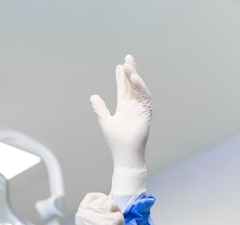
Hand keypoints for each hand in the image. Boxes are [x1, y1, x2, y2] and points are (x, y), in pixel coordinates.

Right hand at [53, 193, 124, 224]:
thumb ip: (92, 215)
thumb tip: (107, 209)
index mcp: (82, 211)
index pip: (93, 196)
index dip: (101, 199)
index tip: (105, 207)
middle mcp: (89, 210)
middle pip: (106, 200)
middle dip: (111, 209)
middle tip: (111, 221)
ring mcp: (99, 216)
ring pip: (114, 205)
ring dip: (116, 215)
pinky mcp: (108, 223)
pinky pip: (120, 217)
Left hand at [90, 54, 151, 169]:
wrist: (125, 152)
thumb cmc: (116, 140)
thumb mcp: (105, 121)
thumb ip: (100, 108)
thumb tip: (93, 96)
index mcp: (124, 107)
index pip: (123, 88)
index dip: (121, 77)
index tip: (119, 65)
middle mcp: (133, 106)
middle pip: (132, 85)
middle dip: (130, 71)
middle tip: (128, 58)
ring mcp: (140, 108)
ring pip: (138, 88)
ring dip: (134, 76)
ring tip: (128, 65)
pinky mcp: (146, 111)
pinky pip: (144, 96)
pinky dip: (140, 86)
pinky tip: (134, 78)